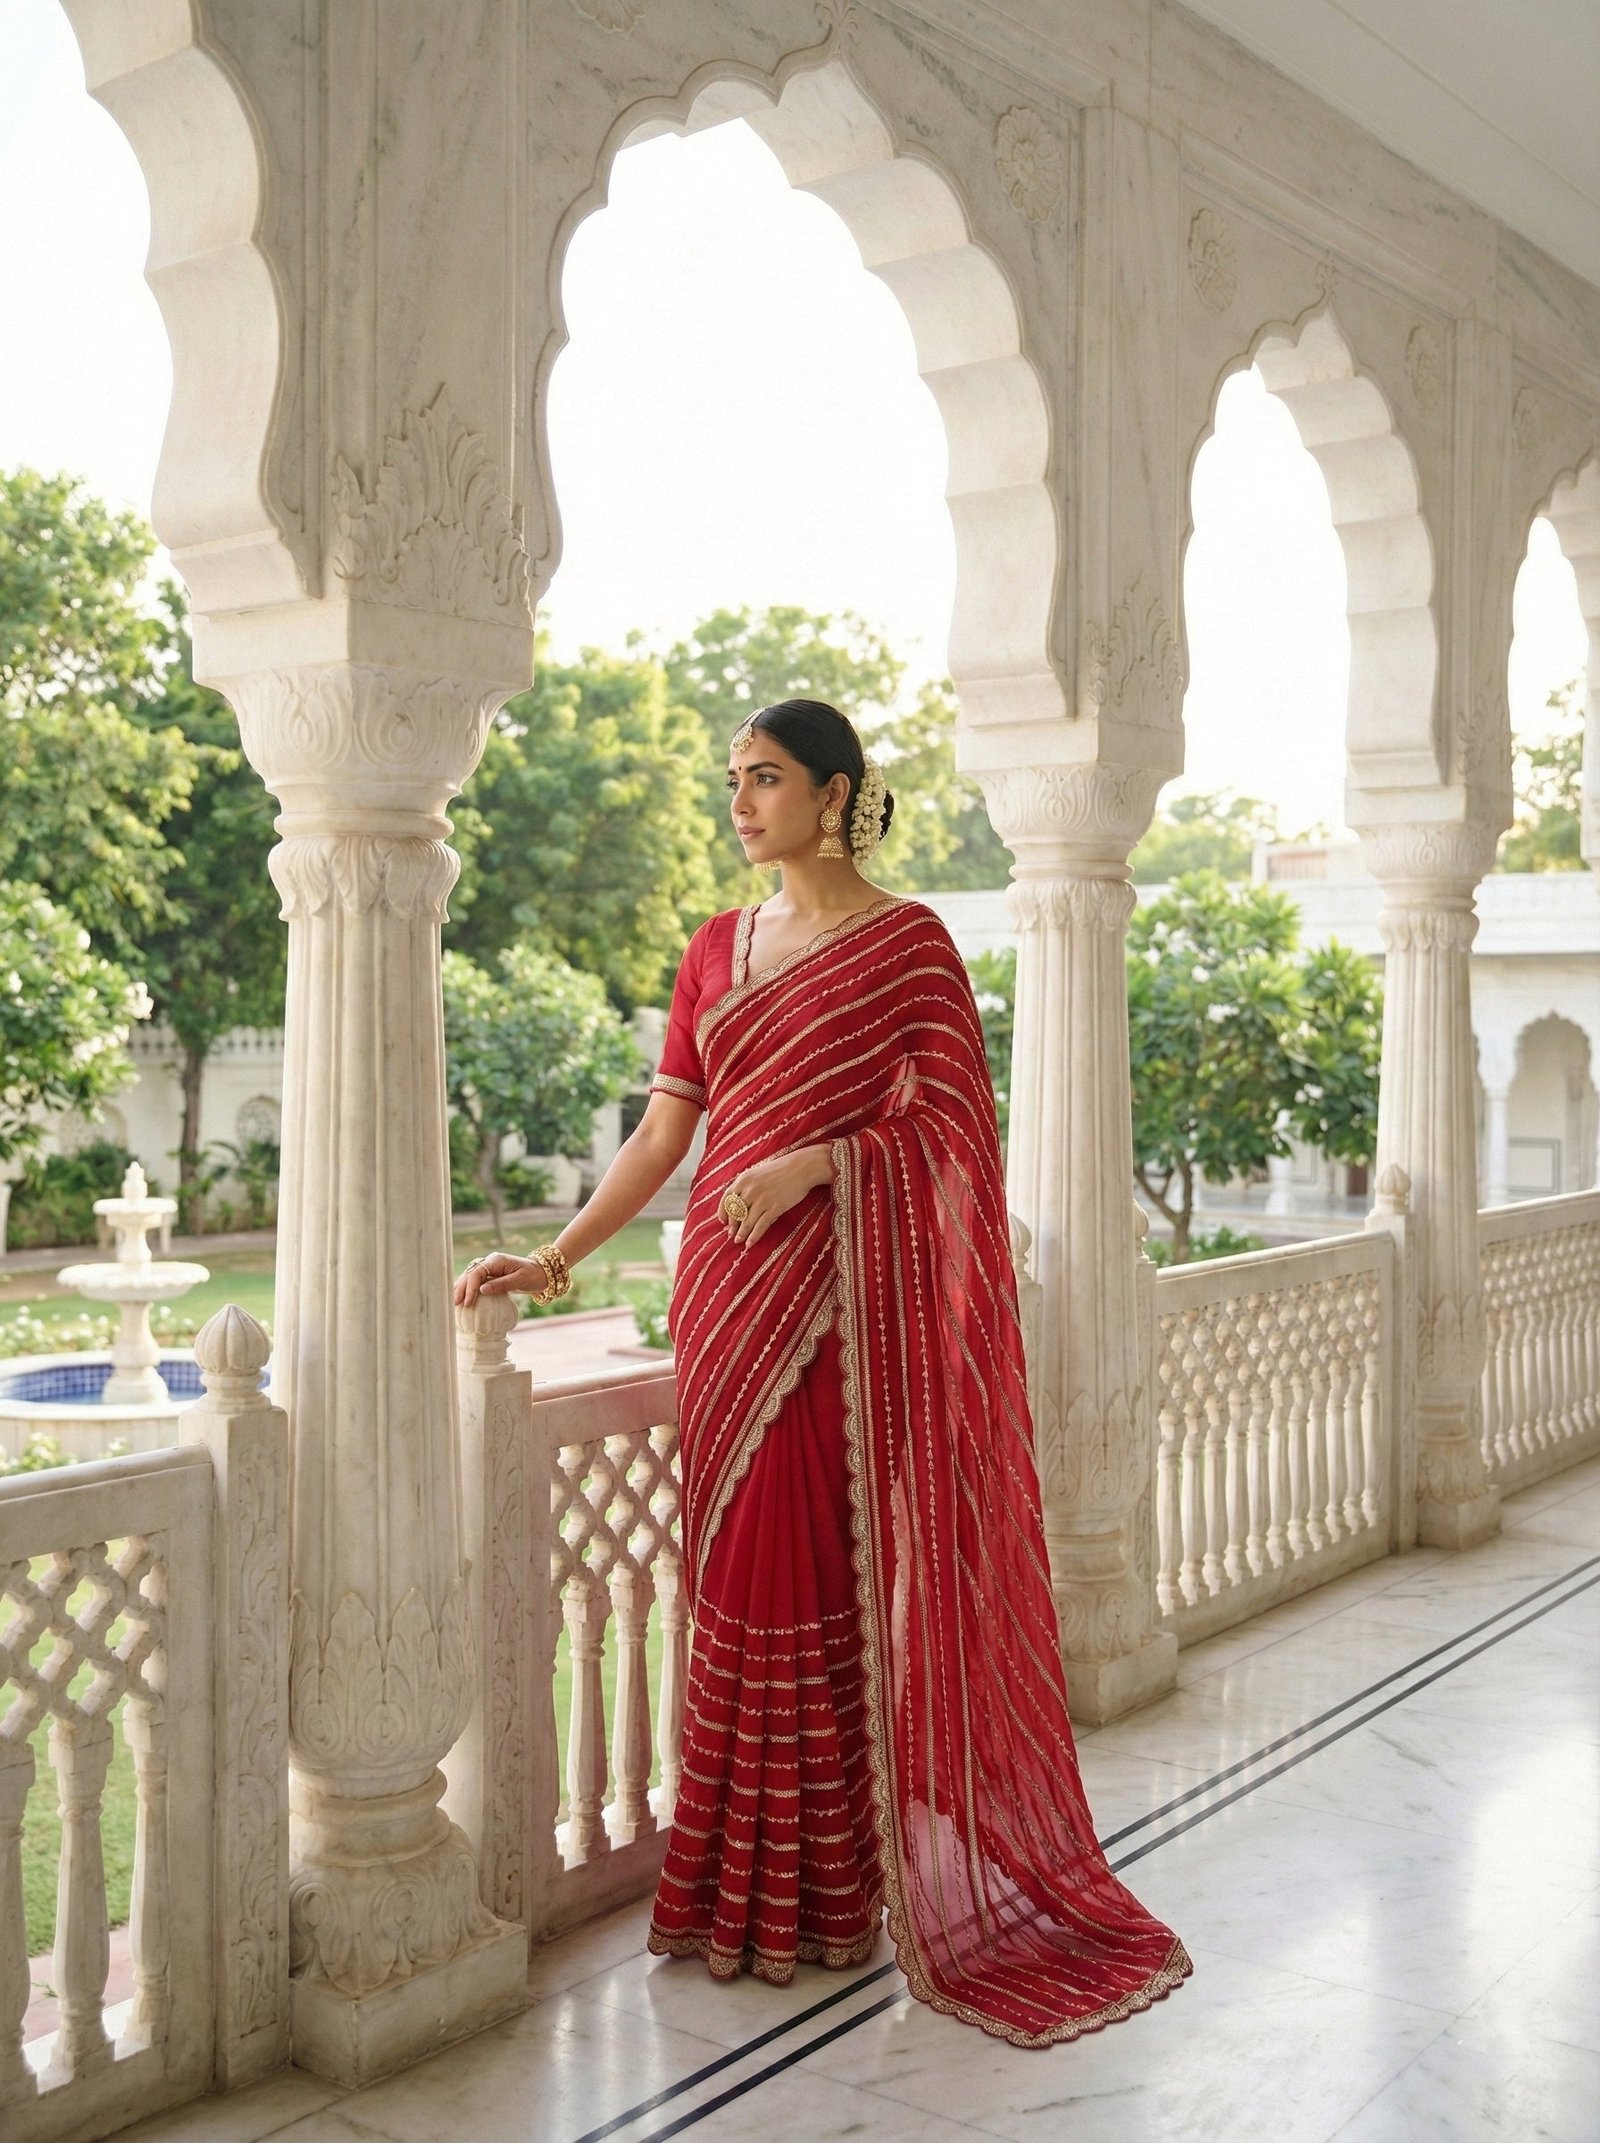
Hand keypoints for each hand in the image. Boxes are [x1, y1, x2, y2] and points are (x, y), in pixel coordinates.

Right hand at [454, 1252, 547, 1306]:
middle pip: (470, 1273)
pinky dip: (468, 1289)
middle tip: (454, 1303)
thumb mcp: (519, 1280)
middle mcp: (490, 1262)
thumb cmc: (533, 1276)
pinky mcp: (490, 1275)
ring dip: (462, 1288)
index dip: (470, 1287)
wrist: (542, 1272)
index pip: (477, 1272)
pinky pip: (475, 1281)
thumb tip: (482, 1290)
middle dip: (461, 1288)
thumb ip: (501, 1284)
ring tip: (454, 1302)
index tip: (467, 1302)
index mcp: (496, 1260)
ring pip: (470, 1276)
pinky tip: (462, 1298)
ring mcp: (489, 1268)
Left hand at [718, 1146, 832, 1249]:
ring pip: (746, 1222)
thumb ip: (747, 1185)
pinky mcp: (774, 1208)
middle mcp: (750, 1190)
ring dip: (741, 1234)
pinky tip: (750, 1243)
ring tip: (739, 1241)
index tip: (723, 1222)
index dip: (723, 1212)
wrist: (802, 1167)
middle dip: (732, 1226)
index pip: (726, 1199)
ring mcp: (761, 1200)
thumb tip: (739, 1202)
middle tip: (731, 1234)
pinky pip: (760, 1226)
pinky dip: (753, 1237)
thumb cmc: (781, 1169)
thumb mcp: (758, 1173)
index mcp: (743, 1180)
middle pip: (735, 1213)